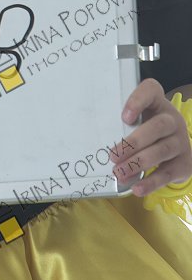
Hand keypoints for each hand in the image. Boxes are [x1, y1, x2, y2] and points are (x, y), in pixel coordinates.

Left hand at [109, 78, 191, 195]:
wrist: (176, 146)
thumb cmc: (147, 127)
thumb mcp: (138, 119)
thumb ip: (123, 123)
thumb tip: (97, 140)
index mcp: (158, 102)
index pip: (150, 90)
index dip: (138, 101)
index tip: (124, 117)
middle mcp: (172, 119)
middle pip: (158, 126)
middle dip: (133, 143)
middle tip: (113, 156)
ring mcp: (181, 141)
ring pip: (162, 150)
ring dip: (138, 163)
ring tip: (119, 173)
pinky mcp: (184, 163)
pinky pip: (168, 173)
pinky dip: (151, 182)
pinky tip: (137, 188)